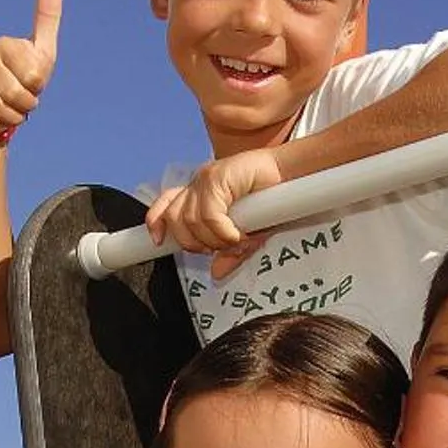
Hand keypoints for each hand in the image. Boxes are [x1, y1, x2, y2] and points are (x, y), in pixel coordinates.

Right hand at [0, 0, 62, 139]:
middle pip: (14, 94)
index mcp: (5, 44)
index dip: (36, 92)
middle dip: (22, 108)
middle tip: (18, 105)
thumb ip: (47, 19)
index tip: (31, 88)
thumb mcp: (42, 53)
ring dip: (7, 119)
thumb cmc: (24, 79)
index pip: (33, 78)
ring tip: (5, 112)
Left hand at [145, 146, 284, 278]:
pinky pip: (209, 215)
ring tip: (235, 240)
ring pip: (190, 220)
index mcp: (200, 193)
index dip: (157, 223)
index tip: (158, 241)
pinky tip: (239, 234)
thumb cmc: (270, 199)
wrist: (290, 174)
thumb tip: (216, 273)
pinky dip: (223, 231)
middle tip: (219, 247)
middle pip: (175, 219)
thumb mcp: (247, 233)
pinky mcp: (218, 176)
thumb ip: (230, 252)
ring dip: (213, 239)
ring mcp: (207, 178)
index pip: (166, 205)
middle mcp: (199, 184)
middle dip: (194, 242)